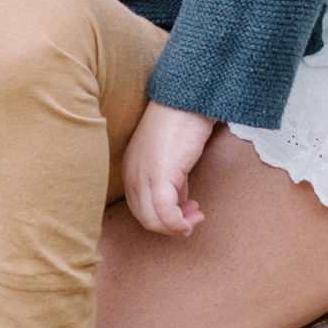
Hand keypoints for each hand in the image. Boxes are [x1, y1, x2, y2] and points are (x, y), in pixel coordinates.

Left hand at [123, 102, 217, 236]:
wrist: (187, 101)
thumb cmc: (181, 124)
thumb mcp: (170, 158)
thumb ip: (171, 182)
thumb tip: (180, 204)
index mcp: (130, 169)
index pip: (140, 208)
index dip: (163, 218)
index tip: (185, 213)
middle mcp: (131, 174)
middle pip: (145, 218)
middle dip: (171, 226)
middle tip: (193, 218)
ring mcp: (142, 176)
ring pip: (153, 220)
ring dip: (177, 226)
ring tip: (197, 215)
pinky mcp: (160, 175)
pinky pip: (166, 213)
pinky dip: (179, 223)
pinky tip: (195, 215)